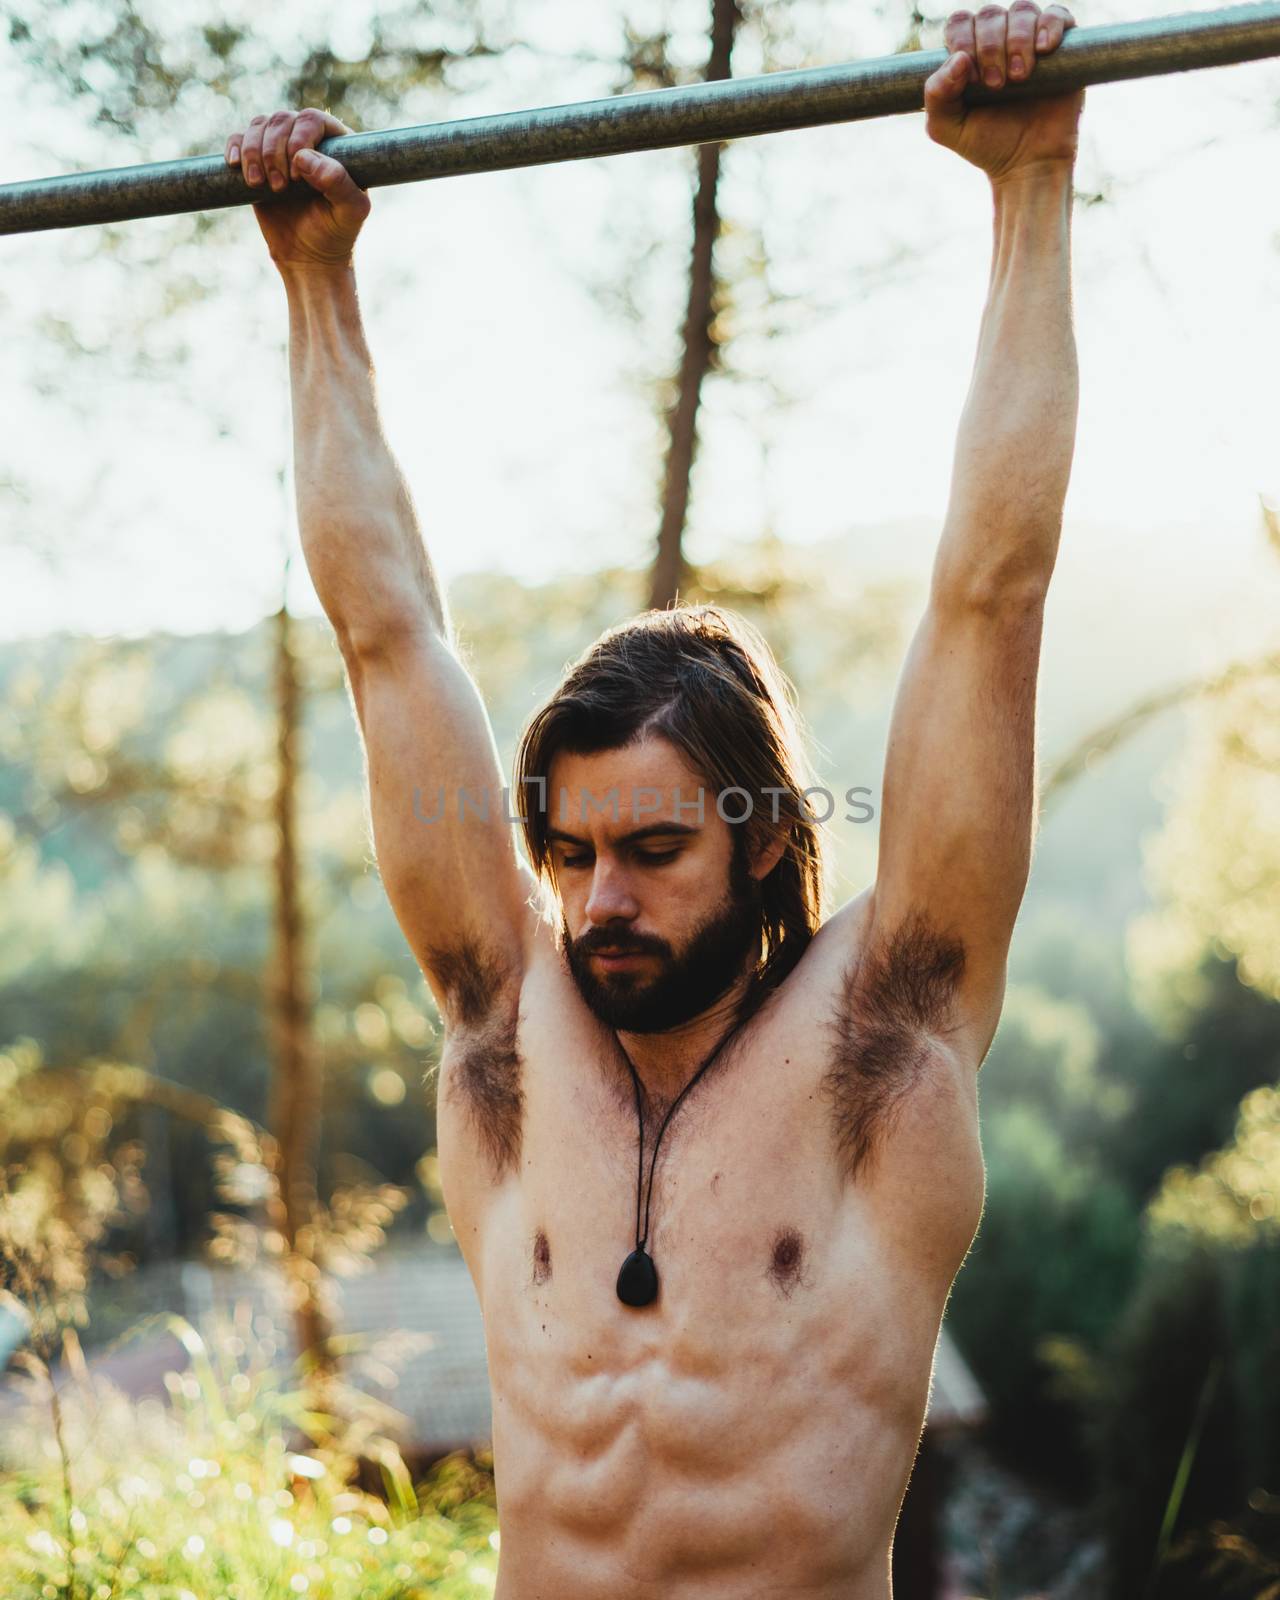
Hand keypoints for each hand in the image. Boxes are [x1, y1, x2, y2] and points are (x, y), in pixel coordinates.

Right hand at [224, 108, 371, 270]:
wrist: (308, 256)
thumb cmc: (335, 234)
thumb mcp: (350, 213)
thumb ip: (339, 183)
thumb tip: (302, 157)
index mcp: (336, 144)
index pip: (312, 119)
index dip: (300, 140)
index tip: (298, 177)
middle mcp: (307, 139)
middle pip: (281, 120)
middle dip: (274, 152)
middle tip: (280, 188)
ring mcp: (280, 147)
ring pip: (259, 126)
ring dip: (254, 153)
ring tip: (259, 185)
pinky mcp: (257, 160)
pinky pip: (239, 138)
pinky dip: (235, 148)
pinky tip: (235, 166)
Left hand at [925, 3, 1083, 184]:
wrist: (1028, 164)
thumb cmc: (986, 144)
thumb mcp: (947, 128)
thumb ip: (937, 96)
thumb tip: (958, 59)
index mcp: (968, 53)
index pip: (960, 23)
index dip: (964, 42)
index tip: (974, 80)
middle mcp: (998, 40)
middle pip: (990, 15)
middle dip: (990, 46)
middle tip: (996, 85)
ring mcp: (1030, 40)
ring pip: (1022, 11)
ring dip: (1017, 40)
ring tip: (1020, 77)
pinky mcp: (1062, 46)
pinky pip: (1057, 14)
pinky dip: (1050, 25)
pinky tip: (1044, 49)